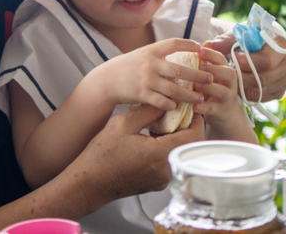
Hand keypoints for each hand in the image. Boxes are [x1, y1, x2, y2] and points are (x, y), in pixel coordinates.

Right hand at [72, 104, 204, 206]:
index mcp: (161, 155)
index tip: (191, 109)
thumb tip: (166, 103)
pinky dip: (167, 149)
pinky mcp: (157, 183)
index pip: (193, 136)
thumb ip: (148, 112)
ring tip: (161, 125)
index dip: (196, 120)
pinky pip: (170, 162)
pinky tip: (153, 140)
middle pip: (189, 146)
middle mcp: (166, 170)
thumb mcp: (124, 124)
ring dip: (176, 138)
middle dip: (186, 128)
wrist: (89, 182)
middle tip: (177, 114)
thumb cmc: (102, 155)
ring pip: (179, 154)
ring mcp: (162, 179)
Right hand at [94, 38, 212, 110]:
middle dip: (198, 75)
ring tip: (201, 98)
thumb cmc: (128, 67)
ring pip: (174, 89)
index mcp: (151, 51)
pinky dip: (172, 104)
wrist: (107, 79)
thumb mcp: (142, 54)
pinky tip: (178, 106)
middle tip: (210, 78)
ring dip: (189, 95)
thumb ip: (159, 54)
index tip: (200, 48)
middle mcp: (150, 64)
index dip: (188, 44)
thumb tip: (182, 52)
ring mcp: (146, 80)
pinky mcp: (142, 94)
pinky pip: (162, 101)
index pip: (173, 44)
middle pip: (179, 70)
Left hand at [193, 47, 243, 128]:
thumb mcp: (211, 77)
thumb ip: (203, 65)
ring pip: (222, 91)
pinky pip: (214, 109)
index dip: (212, 54)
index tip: (199, 50)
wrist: (225, 115)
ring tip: (195, 86)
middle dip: (214, 69)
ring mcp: (227, 98)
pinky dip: (203, 107)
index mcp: (225, 72)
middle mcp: (230, 84)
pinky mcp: (221, 112)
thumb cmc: (213, 91)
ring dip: (209, 87)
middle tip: (200, 68)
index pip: (222, 59)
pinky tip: (193, 105)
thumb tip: (190, 48)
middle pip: (229, 73)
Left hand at [204, 33, 285, 101]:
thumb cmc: (251, 36)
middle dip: (242, 76)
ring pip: (262, 90)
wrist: (263, 45)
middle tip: (228, 71)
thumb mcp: (239, 34)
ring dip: (243, 86)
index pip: (267, 60)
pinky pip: (262, 97)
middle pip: (264, 78)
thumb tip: (206, 46)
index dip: (248, 62)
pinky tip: (238, 84)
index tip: (233, 59)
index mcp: (284, 44)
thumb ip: (224, 41)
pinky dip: (247, 93)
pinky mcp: (281, 91)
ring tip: (230, 77)